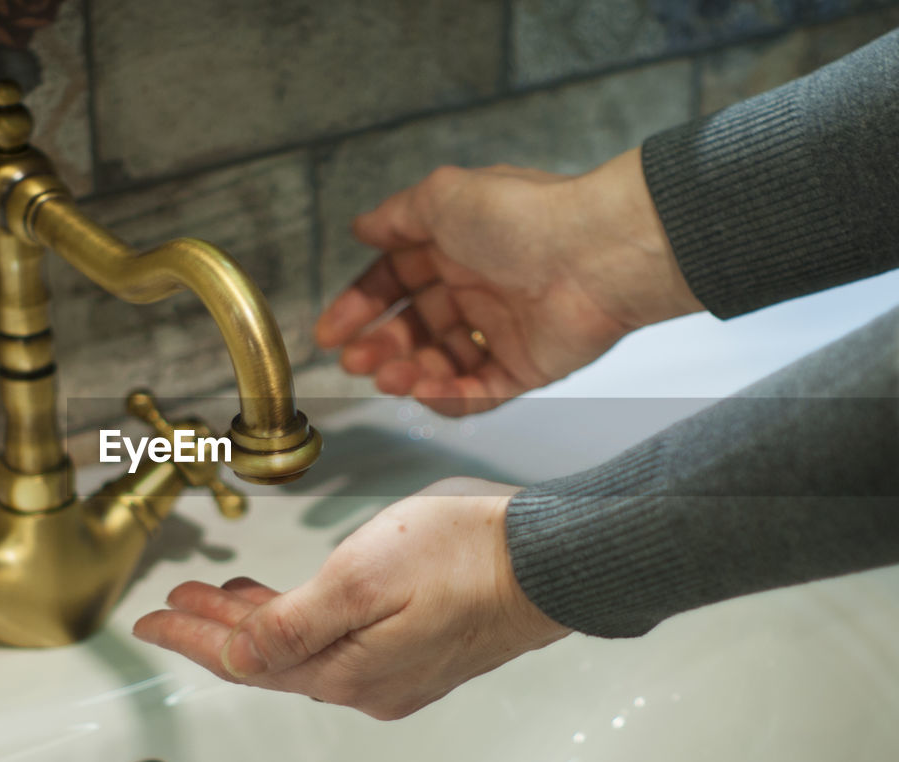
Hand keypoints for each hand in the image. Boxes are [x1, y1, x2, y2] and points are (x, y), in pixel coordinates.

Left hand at [132, 478, 570, 719]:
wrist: (549, 560)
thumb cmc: (465, 557)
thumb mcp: (362, 578)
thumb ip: (292, 621)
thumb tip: (237, 655)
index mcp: (347, 669)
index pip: (244, 660)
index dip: (191, 637)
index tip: (149, 621)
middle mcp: (367, 684)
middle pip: (269, 659)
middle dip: (216, 628)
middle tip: (176, 602)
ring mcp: (396, 673)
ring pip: (302, 651)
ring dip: (257, 622)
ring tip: (220, 595)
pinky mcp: (418, 653)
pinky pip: (336, 645)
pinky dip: (299, 622)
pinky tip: (293, 602)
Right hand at [316, 149, 701, 415]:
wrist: (596, 255)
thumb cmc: (525, 216)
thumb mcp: (443, 197)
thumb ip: (397, 215)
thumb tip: (362, 225)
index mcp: (455, 247)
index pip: (394, 282)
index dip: (360, 306)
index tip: (331, 331)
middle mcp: (476, 288)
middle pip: (411, 328)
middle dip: (378, 347)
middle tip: (354, 361)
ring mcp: (500, 331)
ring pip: (439, 364)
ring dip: (407, 374)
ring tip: (390, 378)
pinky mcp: (525, 368)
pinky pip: (478, 393)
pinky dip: (449, 397)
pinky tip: (426, 391)